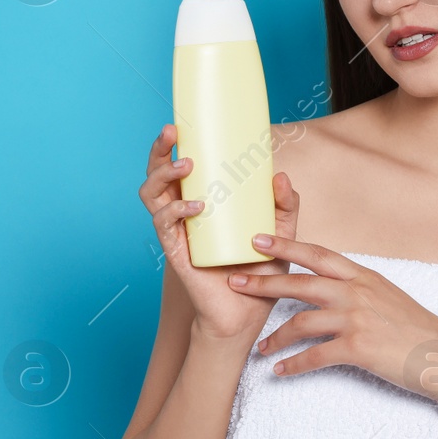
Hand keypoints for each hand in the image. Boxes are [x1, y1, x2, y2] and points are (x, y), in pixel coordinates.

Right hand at [139, 123, 300, 340]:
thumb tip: (280, 175)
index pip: (180, 167)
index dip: (174, 144)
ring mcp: (176, 231)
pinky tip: (196, 207)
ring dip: (164, 175)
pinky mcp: (175, 251)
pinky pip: (164, 225)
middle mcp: (182, 213)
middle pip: (157, 174)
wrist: (247, 315)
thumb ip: (285, 206)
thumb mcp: (281, 234)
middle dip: (159, 150)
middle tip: (172, 131)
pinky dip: (176, 211)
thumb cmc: (260, 274)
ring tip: (186, 165)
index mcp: (201, 202)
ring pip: (152, 194)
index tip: (183, 122)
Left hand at [224, 233, 437, 404]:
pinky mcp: (358, 347)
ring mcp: (357, 319)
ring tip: (261, 348)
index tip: (259, 239)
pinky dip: (293, 365)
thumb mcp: (390, 297)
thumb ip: (361, 289)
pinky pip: (314, 356)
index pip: (318, 254)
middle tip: (235, 281)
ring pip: (301, 322)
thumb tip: (335, 286)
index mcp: (364, 277)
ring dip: (276, 337)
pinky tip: (280, 372)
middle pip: (300, 283)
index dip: (286, 246)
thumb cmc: (418, 331)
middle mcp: (357, 292)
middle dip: (263, 282)